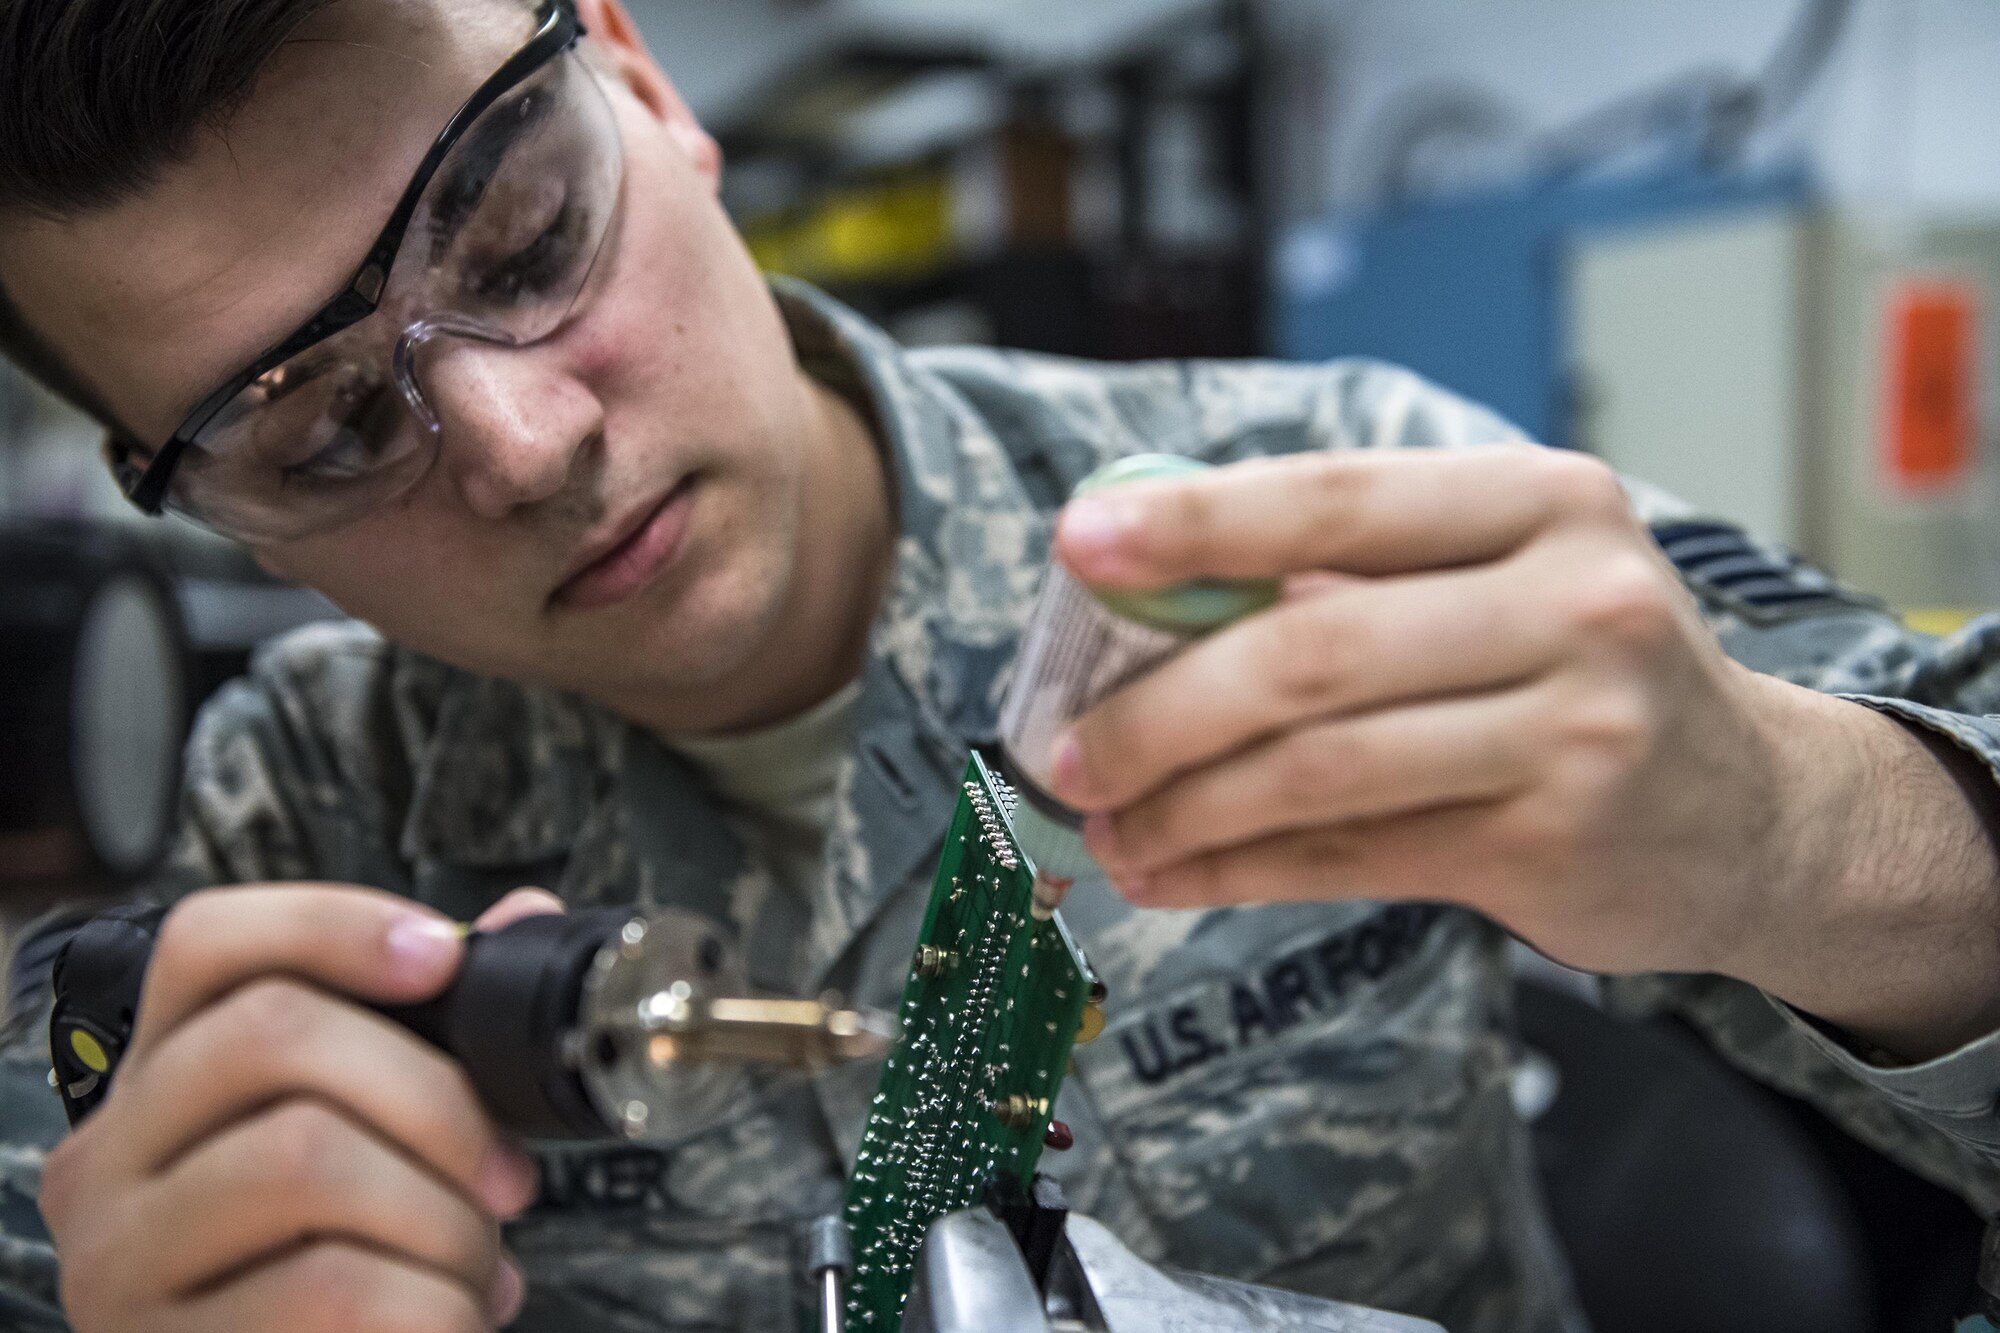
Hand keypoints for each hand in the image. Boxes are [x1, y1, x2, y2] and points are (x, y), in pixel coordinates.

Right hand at [40, 885, 560, 1332]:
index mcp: (161, 1087)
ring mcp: (123, 1260)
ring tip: (469, 1267)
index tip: (445, 955)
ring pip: (304, 1157)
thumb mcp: (372, 1148)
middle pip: (271, 1034)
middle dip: (433, 1097)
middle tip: (503, 1176)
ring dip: (440, 1216)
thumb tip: (522, 922)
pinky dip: (435, 1303)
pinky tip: (446, 1319)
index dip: (334, 923)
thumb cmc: (340, 1281)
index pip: (207, 945)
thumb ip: (434, 1039)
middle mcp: (112, 1162)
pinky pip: (335, 1289)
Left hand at [1045, 446, 1891, 987]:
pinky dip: (1239, 866)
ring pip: (1319, 768)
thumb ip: (1353, 580)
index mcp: (1543, 500)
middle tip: (1065, 748)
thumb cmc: (1587, 669)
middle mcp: (1574, 602)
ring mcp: (1576, 729)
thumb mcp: (1509, 577)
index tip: (1079, 544)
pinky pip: (1351, 854)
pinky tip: (1172, 870)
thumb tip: (1144, 597)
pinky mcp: (1555, 844)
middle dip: (1159, 708)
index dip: (1197, 523)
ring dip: (1184, 805)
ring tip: (1104, 824)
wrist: (1758, 812)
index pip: (1339, 499)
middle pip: (1310, 653)